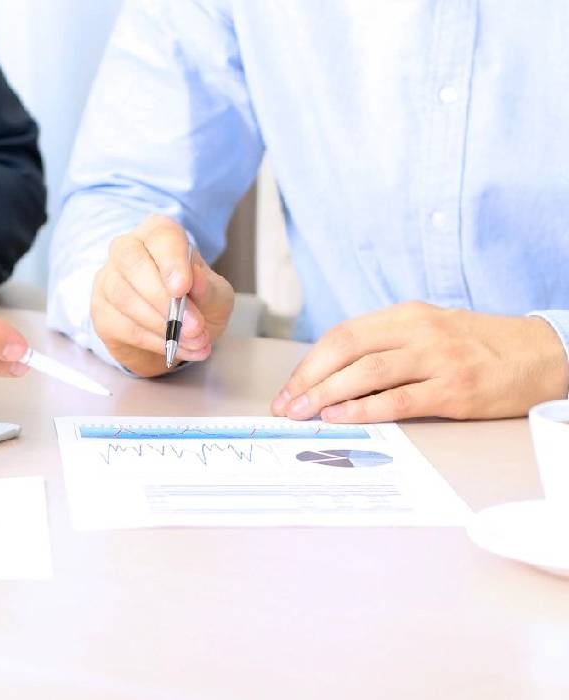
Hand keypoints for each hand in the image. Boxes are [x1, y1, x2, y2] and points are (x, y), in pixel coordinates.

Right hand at [91, 215, 233, 375]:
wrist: (178, 335)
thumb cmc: (197, 304)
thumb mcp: (217, 297)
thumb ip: (209, 289)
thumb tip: (196, 281)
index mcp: (159, 234)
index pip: (160, 235)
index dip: (171, 260)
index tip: (182, 288)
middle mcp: (127, 249)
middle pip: (131, 261)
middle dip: (162, 297)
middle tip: (194, 326)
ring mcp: (108, 280)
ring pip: (124, 296)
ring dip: (162, 325)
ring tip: (194, 341)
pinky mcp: (102, 312)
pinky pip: (123, 326)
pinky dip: (154, 341)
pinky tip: (175, 348)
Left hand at [270, 301, 568, 422]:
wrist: (543, 353)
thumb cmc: (478, 345)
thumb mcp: (429, 331)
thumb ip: (387, 345)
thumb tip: (334, 377)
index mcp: (406, 315)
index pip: (343, 336)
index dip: (309, 363)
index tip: (288, 388)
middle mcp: (418, 331)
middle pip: (346, 349)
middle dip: (308, 379)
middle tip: (285, 406)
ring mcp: (438, 359)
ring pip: (367, 372)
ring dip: (327, 394)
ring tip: (303, 413)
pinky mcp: (456, 389)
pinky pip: (400, 399)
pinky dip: (365, 409)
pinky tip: (341, 416)